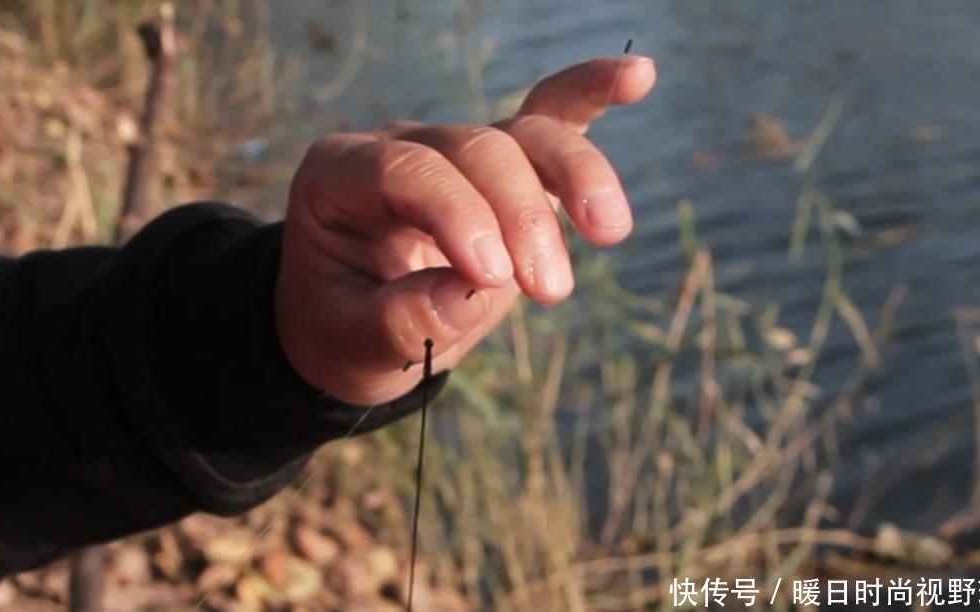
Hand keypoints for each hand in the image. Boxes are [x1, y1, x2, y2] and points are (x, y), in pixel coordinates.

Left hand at [275, 55, 657, 404]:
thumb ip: (402, 318)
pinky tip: (638, 76)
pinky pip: (550, 115)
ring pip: (525, 133)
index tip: (494, 278)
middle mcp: (401, 146)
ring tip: (610, 231)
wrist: (355, 329)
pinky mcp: (505, 164)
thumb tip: (472, 292)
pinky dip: (593, 94)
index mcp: (340, 176)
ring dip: (574, 176)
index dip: (459, 214)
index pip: (408, 170)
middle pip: (476, 148)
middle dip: (521, 215)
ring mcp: (455, 148)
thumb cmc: (343, 330)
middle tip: (550, 292)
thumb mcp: (352, 341)